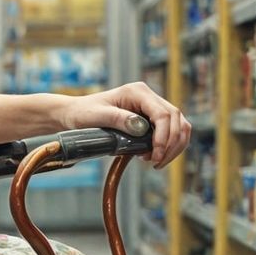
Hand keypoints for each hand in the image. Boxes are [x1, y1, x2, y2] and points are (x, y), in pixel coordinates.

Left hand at [63, 81, 190, 168]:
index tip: (155, 155)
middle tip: (156, 162)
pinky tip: (154, 156)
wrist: (76, 114)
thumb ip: (118, 119)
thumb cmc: (83, 113)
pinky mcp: (152, 118)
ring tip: (156, 161)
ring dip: (174, 146)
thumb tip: (141, 127)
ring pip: (179, 125)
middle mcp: (148, 97)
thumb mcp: (97, 116)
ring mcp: (152, 107)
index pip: (163, 114)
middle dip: (171, 144)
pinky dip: (169, 145)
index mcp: (137, 92)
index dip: (164, 136)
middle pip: (176, 120)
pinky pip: (171, 131)